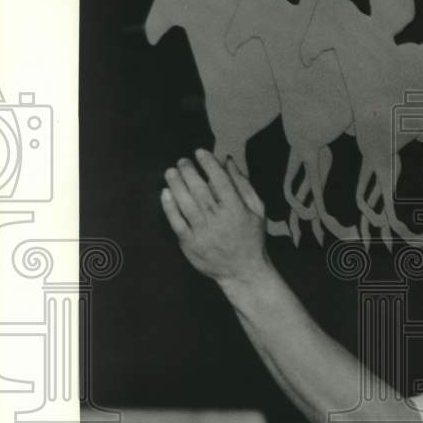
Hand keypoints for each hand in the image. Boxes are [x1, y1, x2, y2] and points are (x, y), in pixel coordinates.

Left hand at [160, 149, 271, 289]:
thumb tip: (227, 160)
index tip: (200, 152)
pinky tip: (165, 193)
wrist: (243, 270)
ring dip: (176, 184)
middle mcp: (218, 219)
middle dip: (188, 171)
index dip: (208, 163)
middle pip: (199, 189)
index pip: (220, 180)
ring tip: (171, 172)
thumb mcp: (257, 209)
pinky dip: (169, 206)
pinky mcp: (190, 243)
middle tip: (182, 161)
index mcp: (236, 209)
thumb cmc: (252, 237)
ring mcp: (202, 232)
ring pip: (185, 203)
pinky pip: (176, 222)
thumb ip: (243, 184)